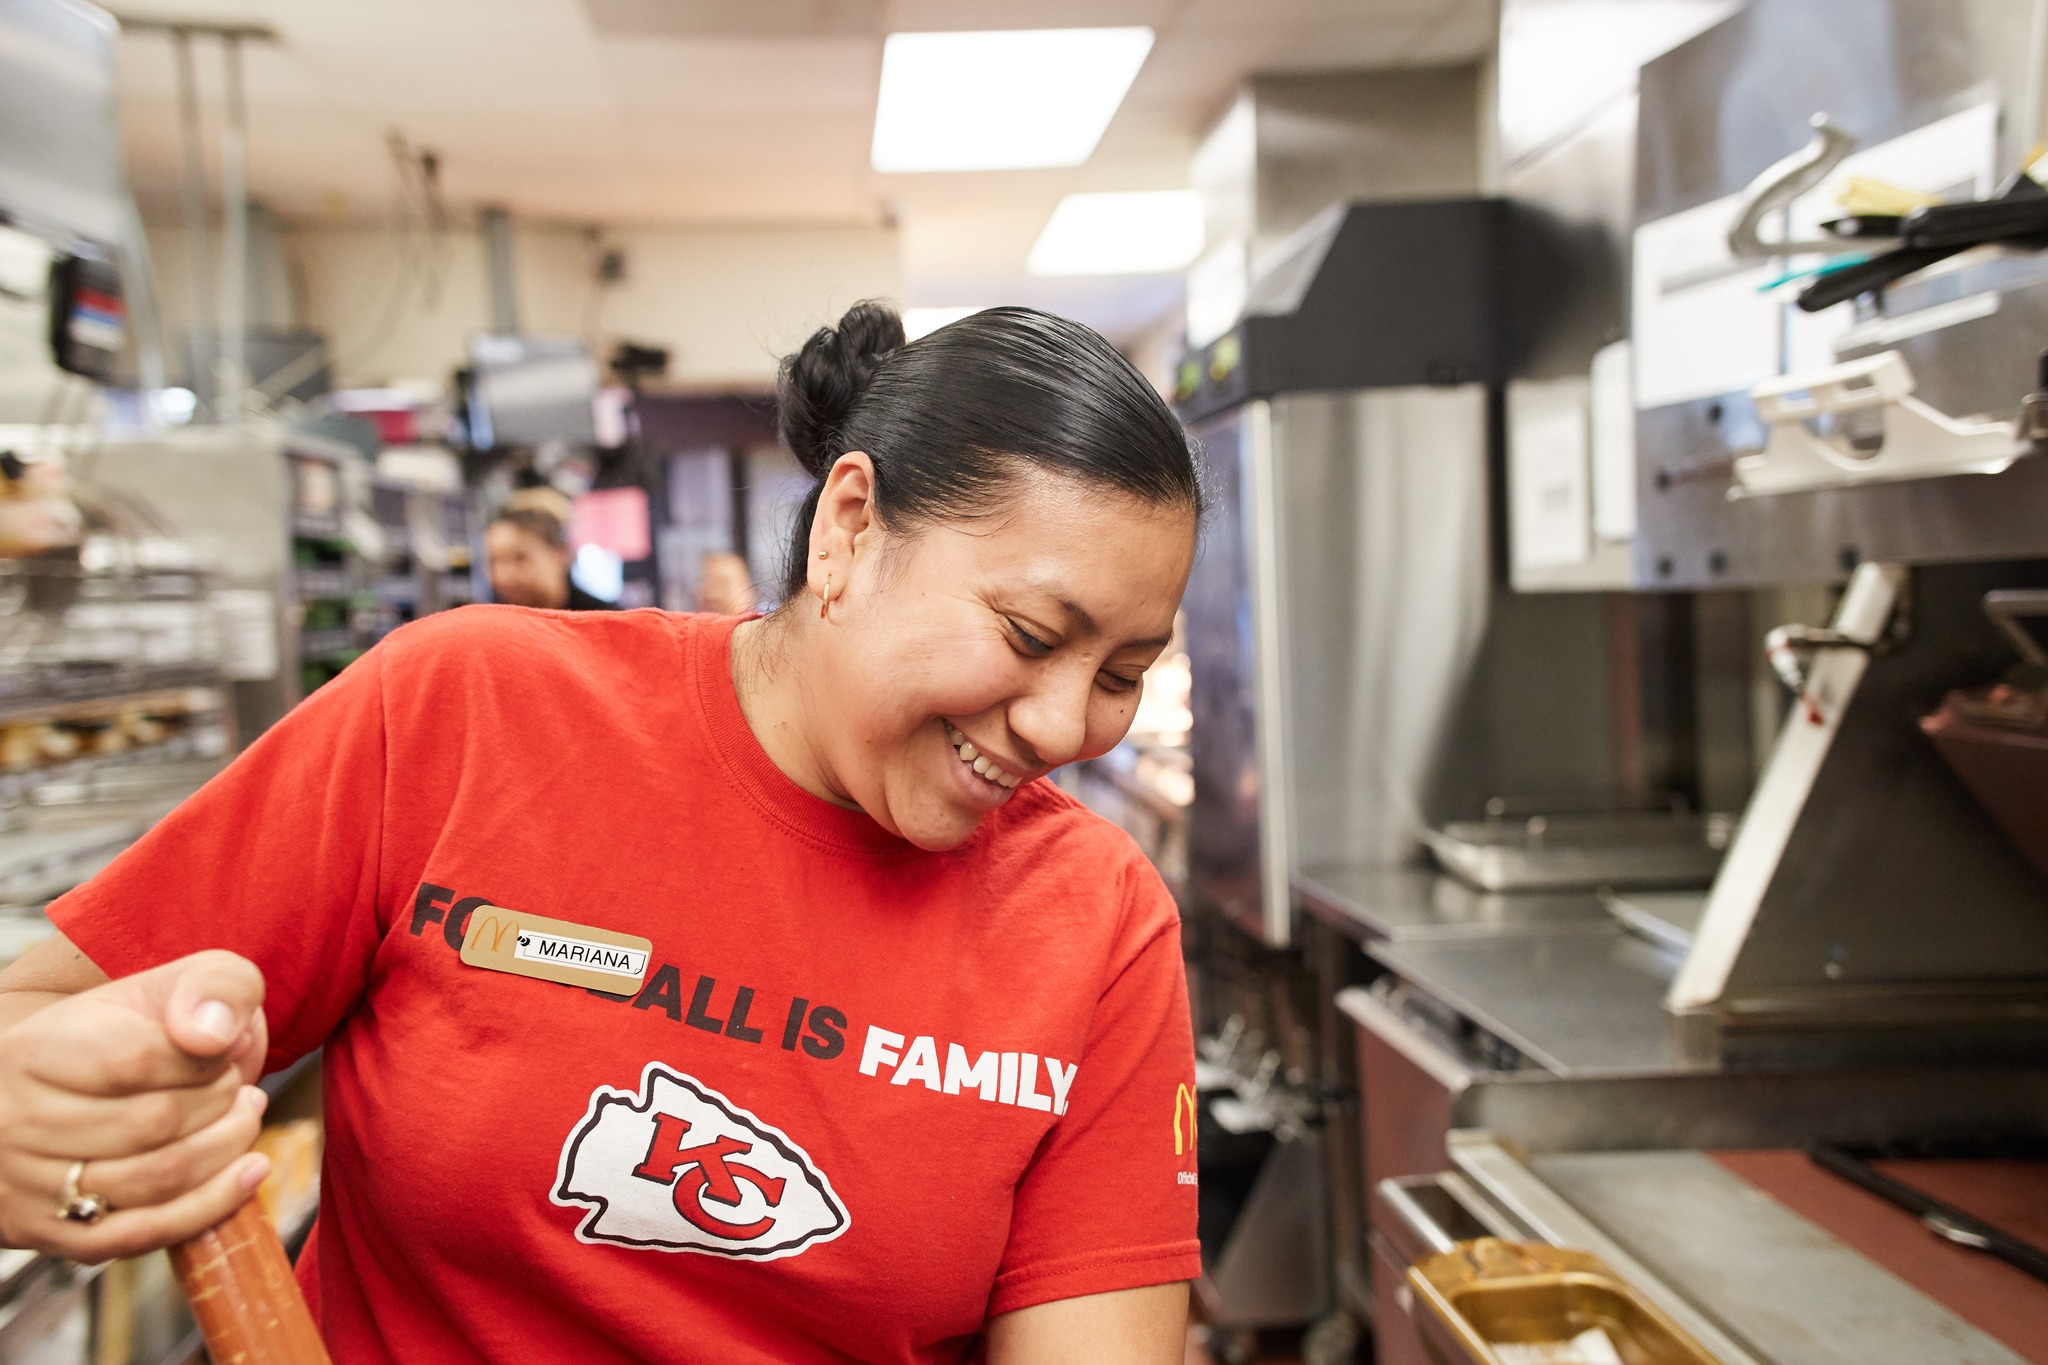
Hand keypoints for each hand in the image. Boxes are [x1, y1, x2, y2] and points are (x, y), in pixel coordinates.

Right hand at [0, 950, 273, 1261]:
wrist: (59, 1088)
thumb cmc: (127, 1032)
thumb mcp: (170, 984)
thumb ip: (213, 987)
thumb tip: (216, 1035)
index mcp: (37, 1050)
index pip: (142, 1058)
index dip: (209, 1058)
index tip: (225, 1051)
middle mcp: (18, 1121)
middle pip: (156, 1122)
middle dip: (224, 1103)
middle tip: (242, 1089)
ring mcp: (29, 1185)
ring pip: (155, 1179)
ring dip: (226, 1148)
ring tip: (245, 1117)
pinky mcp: (52, 1235)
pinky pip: (142, 1234)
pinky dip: (210, 1205)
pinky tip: (249, 1171)